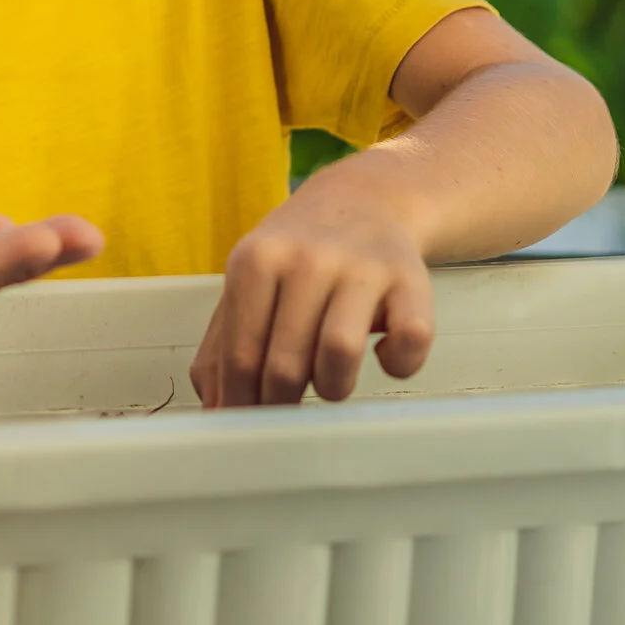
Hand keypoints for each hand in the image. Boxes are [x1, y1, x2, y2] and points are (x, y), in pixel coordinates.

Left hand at [190, 168, 435, 407]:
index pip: (240, 354)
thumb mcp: (249, 281)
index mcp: (255, 261)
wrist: (364, 200)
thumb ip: (223, 342)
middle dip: (281, 402)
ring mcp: (360, 268)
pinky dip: (398, 363)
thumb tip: (213, 407)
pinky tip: (381, 355)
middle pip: (285, 363)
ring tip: (330, 381)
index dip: (241, 402)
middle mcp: (306, 260)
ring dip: (333, 387)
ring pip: (340, 353)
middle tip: (285, 410)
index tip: (244, 424)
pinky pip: (410, 340)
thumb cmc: (299, 253)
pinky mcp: (411, 278)